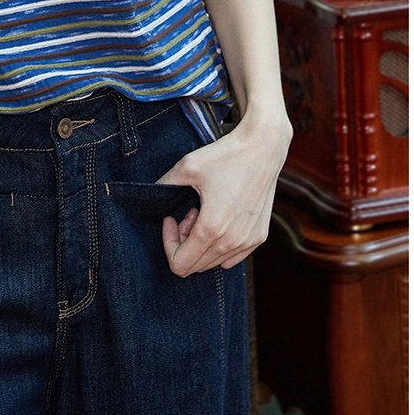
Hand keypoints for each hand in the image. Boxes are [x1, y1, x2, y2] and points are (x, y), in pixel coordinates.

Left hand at [157, 113, 290, 277]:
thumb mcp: (186, 167)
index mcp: (212, 229)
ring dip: (201, 244)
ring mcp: (249, 242)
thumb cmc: (226, 156)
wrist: (263, 148)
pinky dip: (219, 245)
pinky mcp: (260, 237)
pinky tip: (219, 219)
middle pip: (195, 266)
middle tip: (186, 214)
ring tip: (201, 214)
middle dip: (183, 243)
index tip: (170, 218)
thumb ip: (163, 186)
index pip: (180, 265)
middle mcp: (232, 242)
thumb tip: (150, 195)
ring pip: (213, 263)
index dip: (168, 244)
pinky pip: (232, 258)